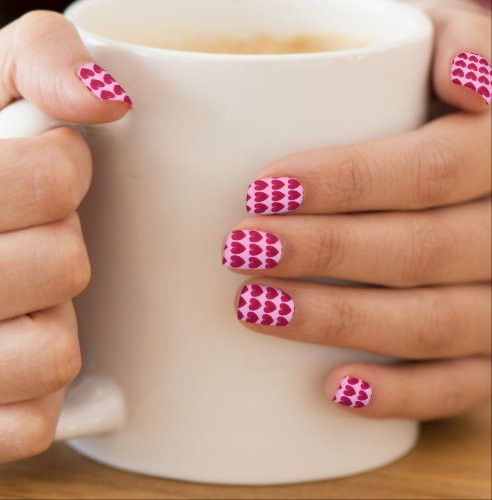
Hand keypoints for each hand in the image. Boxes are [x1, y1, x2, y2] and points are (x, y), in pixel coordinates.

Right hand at [0, 11, 131, 463]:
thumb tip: (108, 97)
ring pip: (52, 351)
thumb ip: (45, 60)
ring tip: (13, 302)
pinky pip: (34, 421)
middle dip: (58, 247)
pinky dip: (37, 393)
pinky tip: (8, 353)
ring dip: (50, 323)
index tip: (45, 171)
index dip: (65, 172)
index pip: (51, 179)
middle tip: (21, 239)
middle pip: (62, 266)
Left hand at [223, 5, 490, 418]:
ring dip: (340, 320)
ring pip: (434, 321)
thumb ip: (456, 36)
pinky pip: (461, 384)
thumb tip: (458, 75)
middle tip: (242, 248)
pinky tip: (335, 388)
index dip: (349, 181)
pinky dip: (401, 394)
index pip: (432, 169)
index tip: (263, 189)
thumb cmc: (441, 104)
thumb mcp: (446, 45)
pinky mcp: (491, 352)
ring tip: (255, 306)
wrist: (474, 178)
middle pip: (423, 249)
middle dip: (324, 253)